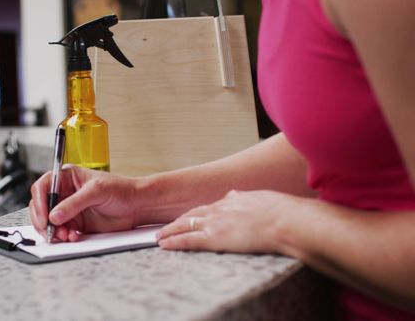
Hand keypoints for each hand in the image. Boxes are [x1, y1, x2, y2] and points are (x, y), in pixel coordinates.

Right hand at [29, 165, 138, 241]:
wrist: (136, 206)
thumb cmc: (120, 189)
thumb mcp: (96, 191)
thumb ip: (74, 203)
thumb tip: (54, 215)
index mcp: (67, 178)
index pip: (43, 187)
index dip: (39, 202)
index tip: (43, 216)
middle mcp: (65, 193)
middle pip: (42, 206)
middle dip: (43, 220)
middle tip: (50, 230)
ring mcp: (69, 209)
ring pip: (50, 222)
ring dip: (54, 231)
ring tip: (65, 235)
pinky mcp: (76, 223)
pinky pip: (62, 231)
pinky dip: (64, 236)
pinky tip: (73, 237)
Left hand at [156, 190, 294, 252]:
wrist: (285, 220)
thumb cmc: (284, 213)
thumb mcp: (267, 201)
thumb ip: (256, 203)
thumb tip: (258, 204)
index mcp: (235, 200)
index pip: (211, 207)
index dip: (199, 213)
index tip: (192, 217)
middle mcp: (221, 209)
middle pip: (193, 214)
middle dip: (179, 221)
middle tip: (167, 226)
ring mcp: (216, 223)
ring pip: (185, 225)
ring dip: (170, 231)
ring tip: (159, 237)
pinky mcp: (214, 237)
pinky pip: (187, 240)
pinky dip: (173, 242)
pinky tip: (164, 245)